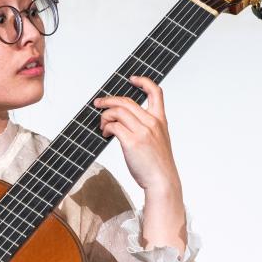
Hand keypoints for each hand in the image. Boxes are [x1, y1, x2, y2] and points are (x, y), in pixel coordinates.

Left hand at [93, 77, 186, 250]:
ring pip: (118, 111)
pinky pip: (113, 125)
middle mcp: (152, 122)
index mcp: (160, 120)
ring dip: (104, 115)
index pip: (156, 92)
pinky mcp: (132, 141)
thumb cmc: (158, 166)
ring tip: (101, 125)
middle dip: (109, 100)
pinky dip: (105, 127)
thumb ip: (146, 130)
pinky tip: (104, 134)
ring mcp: (142, 131)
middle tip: (98, 104)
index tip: (132, 79)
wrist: (162, 182)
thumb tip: (123, 125)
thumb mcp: (158, 142)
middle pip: (126, 100)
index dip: (143, 81)